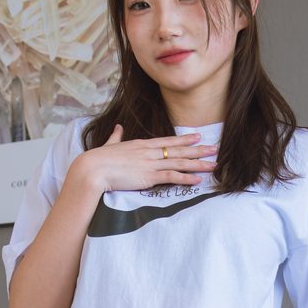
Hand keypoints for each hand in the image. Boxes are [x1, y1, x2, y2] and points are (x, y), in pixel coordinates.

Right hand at [80, 123, 218, 192]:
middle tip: (214, 148)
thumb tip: (118, 127)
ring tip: (213, 165)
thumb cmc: (98, 159)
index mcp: (142, 145)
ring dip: (198, 164)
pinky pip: (172, 176)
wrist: (93, 168)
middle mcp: (149, 152)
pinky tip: (198, 180)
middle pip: (179, 150)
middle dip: (198, 150)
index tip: (197, 137)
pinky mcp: (149, 176)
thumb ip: (116, 137)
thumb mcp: (110, 144)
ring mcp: (150, 164)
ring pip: (180, 162)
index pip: (167, 141)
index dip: (184, 139)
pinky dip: (186, 178)